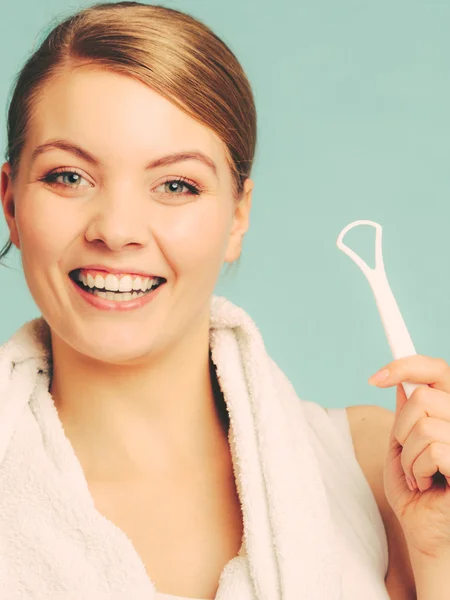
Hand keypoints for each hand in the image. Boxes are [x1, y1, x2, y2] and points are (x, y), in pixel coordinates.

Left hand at [369, 355, 449, 558]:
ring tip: (419, 476)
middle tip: (408, 453)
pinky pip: (433, 449)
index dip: (407, 365)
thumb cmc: (417, 493)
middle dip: (402, 428)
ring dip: (409, 456)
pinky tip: (428, 486)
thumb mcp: (402, 446)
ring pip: (424, 425)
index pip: (437, 370)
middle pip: (423, 396)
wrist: (426, 535)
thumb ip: (405, 414)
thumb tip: (400, 381)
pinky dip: (418, 470)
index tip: (375, 377)